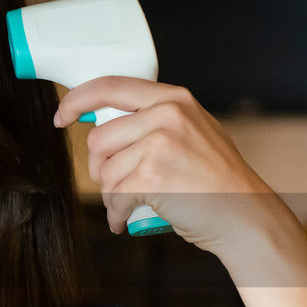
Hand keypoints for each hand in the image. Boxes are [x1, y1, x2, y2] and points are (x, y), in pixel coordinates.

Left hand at [53, 76, 290, 259]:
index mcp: (173, 99)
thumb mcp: (192, 131)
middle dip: (99, 168)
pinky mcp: (152, 177)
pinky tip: (126, 219)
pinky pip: (113, 196)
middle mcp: (167, 115)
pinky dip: (116, 214)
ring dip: (110, 195)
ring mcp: (160, 144)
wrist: (245, 214)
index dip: (76, 101)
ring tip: (133, 202)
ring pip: (103, 171)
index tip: (61, 116)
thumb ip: (154, 120)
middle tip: (119, 185)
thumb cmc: (215, 179)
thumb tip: (100, 118)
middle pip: (98, 139)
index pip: (109, 87)